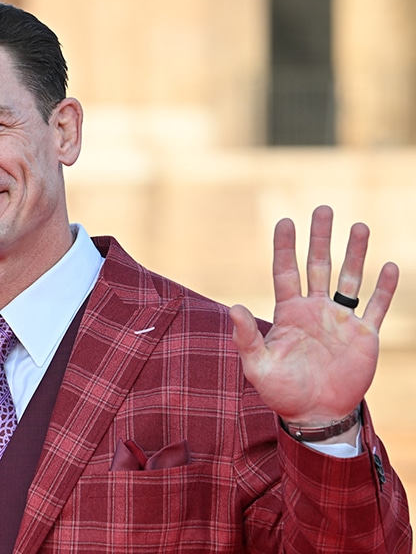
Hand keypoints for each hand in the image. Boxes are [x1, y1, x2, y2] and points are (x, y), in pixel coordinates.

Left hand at [229, 205, 398, 426]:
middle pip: (318, 266)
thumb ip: (246, 336)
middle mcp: (314, 310)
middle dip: (321, 238)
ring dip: (355, 254)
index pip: (285, 271)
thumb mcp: (257, 365)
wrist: (315, 414)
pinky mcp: (364, 336)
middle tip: (324, 209)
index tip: (285, 221)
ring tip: (359, 226)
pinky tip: (390, 265)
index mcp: (288, 313)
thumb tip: (233, 307)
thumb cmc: (281, 391)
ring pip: (349, 279)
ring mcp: (340, 320)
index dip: (285, 247)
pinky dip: (385, 288)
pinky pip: (377, 307)